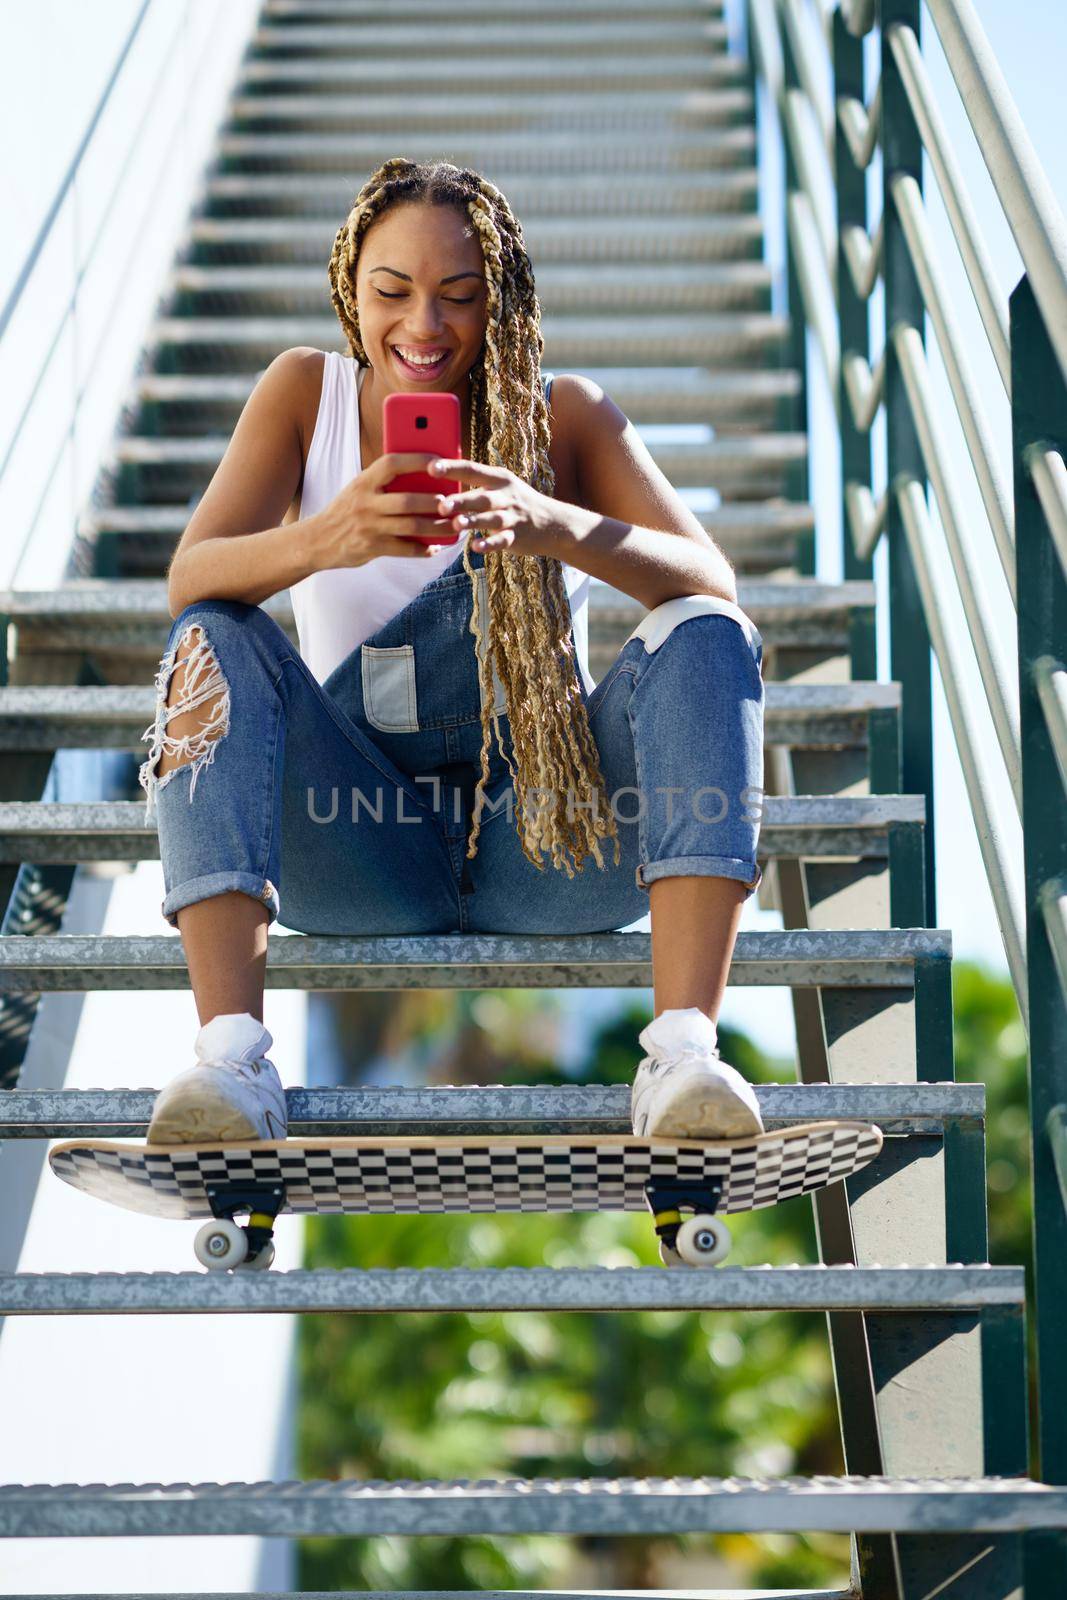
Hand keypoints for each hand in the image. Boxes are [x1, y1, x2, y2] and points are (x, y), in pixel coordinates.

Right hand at [315, 452, 456, 566]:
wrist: (317, 540)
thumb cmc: (346, 511)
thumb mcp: (359, 489)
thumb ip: (383, 482)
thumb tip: (423, 475)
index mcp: (363, 482)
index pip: (392, 463)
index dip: (417, 460)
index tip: (439, 461)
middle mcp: (365, 502)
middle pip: (407, 500)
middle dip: (434, 502)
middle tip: (454, 502)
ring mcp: (369, 526)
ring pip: (411, 526)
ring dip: (437, 527)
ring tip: (453, 526)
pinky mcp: (372, 548)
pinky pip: (405, 549)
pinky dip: (423, 550)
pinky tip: (434, 548)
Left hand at [428, 458, 561, 556]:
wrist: (553, 523)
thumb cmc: (516, 502)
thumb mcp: (501, 484)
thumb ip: (475, 480)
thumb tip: (439, 472)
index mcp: (498, 479)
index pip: (472, 470)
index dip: (452, 468)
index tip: (431, 468)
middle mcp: (505, 496)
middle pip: (482, 497)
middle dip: (462, 501)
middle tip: (441, 505)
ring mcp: (512, 518)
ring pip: (492, 519)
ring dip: (474, 522)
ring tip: (456, 524)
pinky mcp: (516, 537)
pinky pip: (502, 541)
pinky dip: (490, 544)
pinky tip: (476, 547)